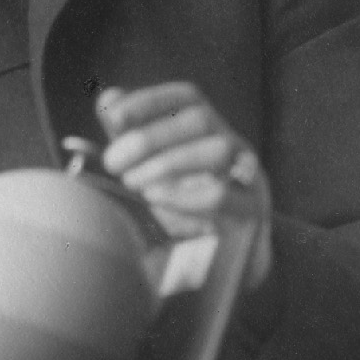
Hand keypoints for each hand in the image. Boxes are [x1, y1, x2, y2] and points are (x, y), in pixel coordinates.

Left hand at [96, 83, 273, 286]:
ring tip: (132, 183)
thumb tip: (109, 100)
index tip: (114, 117)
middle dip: (150, 137)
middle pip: (200, 119)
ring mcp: (249, 178)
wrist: (227, 262)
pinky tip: (155, 198)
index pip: (187, 97)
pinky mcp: (250, 214)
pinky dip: (183, 194)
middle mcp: (234, 146)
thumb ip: (131, 137)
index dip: (150, 100)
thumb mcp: (154, 171)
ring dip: (167, 162)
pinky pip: (224, 195)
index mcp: (209, 133)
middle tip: (113, 162)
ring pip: (218, 150)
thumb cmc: (184, 210)